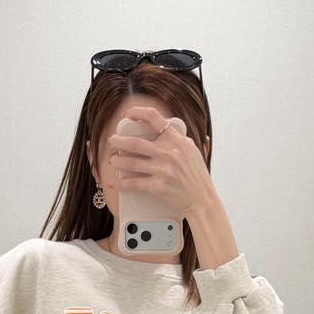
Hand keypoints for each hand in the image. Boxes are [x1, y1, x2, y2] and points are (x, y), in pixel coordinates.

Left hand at [106, 104, 213, 219]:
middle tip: (112, 141)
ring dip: (118, 160)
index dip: (138, 113)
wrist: (202, 199)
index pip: (154, 118)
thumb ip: (179, 139)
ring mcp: (162, 170)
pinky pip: (133, 183)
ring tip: (112, 160)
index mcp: (176, 141)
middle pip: (136, 143)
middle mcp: (168, 153)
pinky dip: (121, 183)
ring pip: (131, 162)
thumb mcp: (192, 151)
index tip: (129, 115)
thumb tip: (167, 128)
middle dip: (119, 141)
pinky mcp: (157, 186)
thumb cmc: (197, 176)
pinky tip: (113, 183)